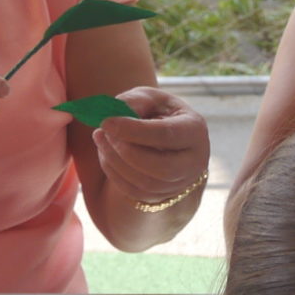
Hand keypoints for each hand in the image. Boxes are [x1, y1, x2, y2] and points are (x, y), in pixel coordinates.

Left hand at [91, 87, 210, 204]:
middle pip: (161, 167)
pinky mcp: (162, 196)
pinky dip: (114, 174)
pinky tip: (104, 153)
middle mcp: (194, 162)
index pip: (167, 135)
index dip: (134, 130)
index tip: (106, 122)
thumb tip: (115, 113)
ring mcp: (180, 183)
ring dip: (115, 161)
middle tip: (103, 131)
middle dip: (125, 151)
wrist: (166, 140)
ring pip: (146, 183)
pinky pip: (135, 192)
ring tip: (100, 138)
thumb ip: (136, 101)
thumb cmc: (158, 113)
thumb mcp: (151, 99)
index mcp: (195, 131)